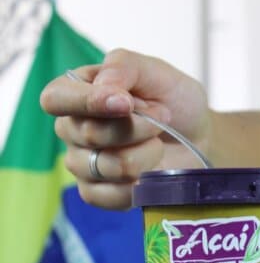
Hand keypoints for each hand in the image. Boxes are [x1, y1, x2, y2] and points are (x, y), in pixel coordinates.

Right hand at [40, 48, 210, 208]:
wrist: (199, 136)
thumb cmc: (173, 100)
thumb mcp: (155, 71)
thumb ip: (123, 67)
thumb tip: (104, 87)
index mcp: (77, 92)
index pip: (56, 99)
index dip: (88, 102)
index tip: (127, 103)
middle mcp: (72, 129)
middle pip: (90, 134)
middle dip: (138, 127)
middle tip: (162, 117)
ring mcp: (83, 164)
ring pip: (107, 166)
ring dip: (147, 154)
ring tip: (158, 142)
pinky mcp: (97, 193)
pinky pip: (110, 196)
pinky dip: (141, 183)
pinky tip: (152, 171)